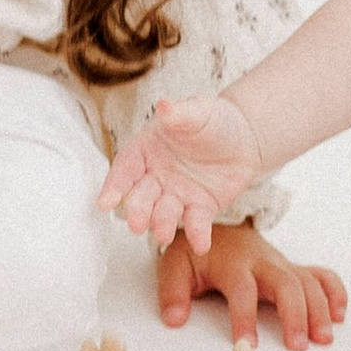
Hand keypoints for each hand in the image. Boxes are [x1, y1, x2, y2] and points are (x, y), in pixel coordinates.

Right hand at [98, 89, 264, 252]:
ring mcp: (176, 195)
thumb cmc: (214, 119)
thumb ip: (179, 113)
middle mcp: (155, 177)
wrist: (246, 136)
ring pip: (164, 213)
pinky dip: (197, 234)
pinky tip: (201, 244)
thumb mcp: (197, 111)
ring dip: (161, 224)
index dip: (114, 186)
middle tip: (136, 223)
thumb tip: (165, 105)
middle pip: (140, 196)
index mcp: (146, 151)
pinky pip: (195, 223)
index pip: (125, 169)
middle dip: (137, 210)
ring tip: (162, 234)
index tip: (105, 202)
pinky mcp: (200, 208)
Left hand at [156, 221, 346, 349]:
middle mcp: (263, 262)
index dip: (244, 316)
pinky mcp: (292, 268)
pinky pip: (321, 275)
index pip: (242, 289)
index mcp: (233, 262)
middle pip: (286, 283)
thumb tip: (174, 319)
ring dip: (319, 309)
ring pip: (308, 282)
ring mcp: (281, 264)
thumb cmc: (197, 251)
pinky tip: (340, 314)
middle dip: (295, 314)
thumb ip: (173, 292)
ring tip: (323, 339)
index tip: (245, 344)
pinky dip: (334, 291)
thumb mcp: (174, 265)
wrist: (217, 224)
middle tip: (298, 345)